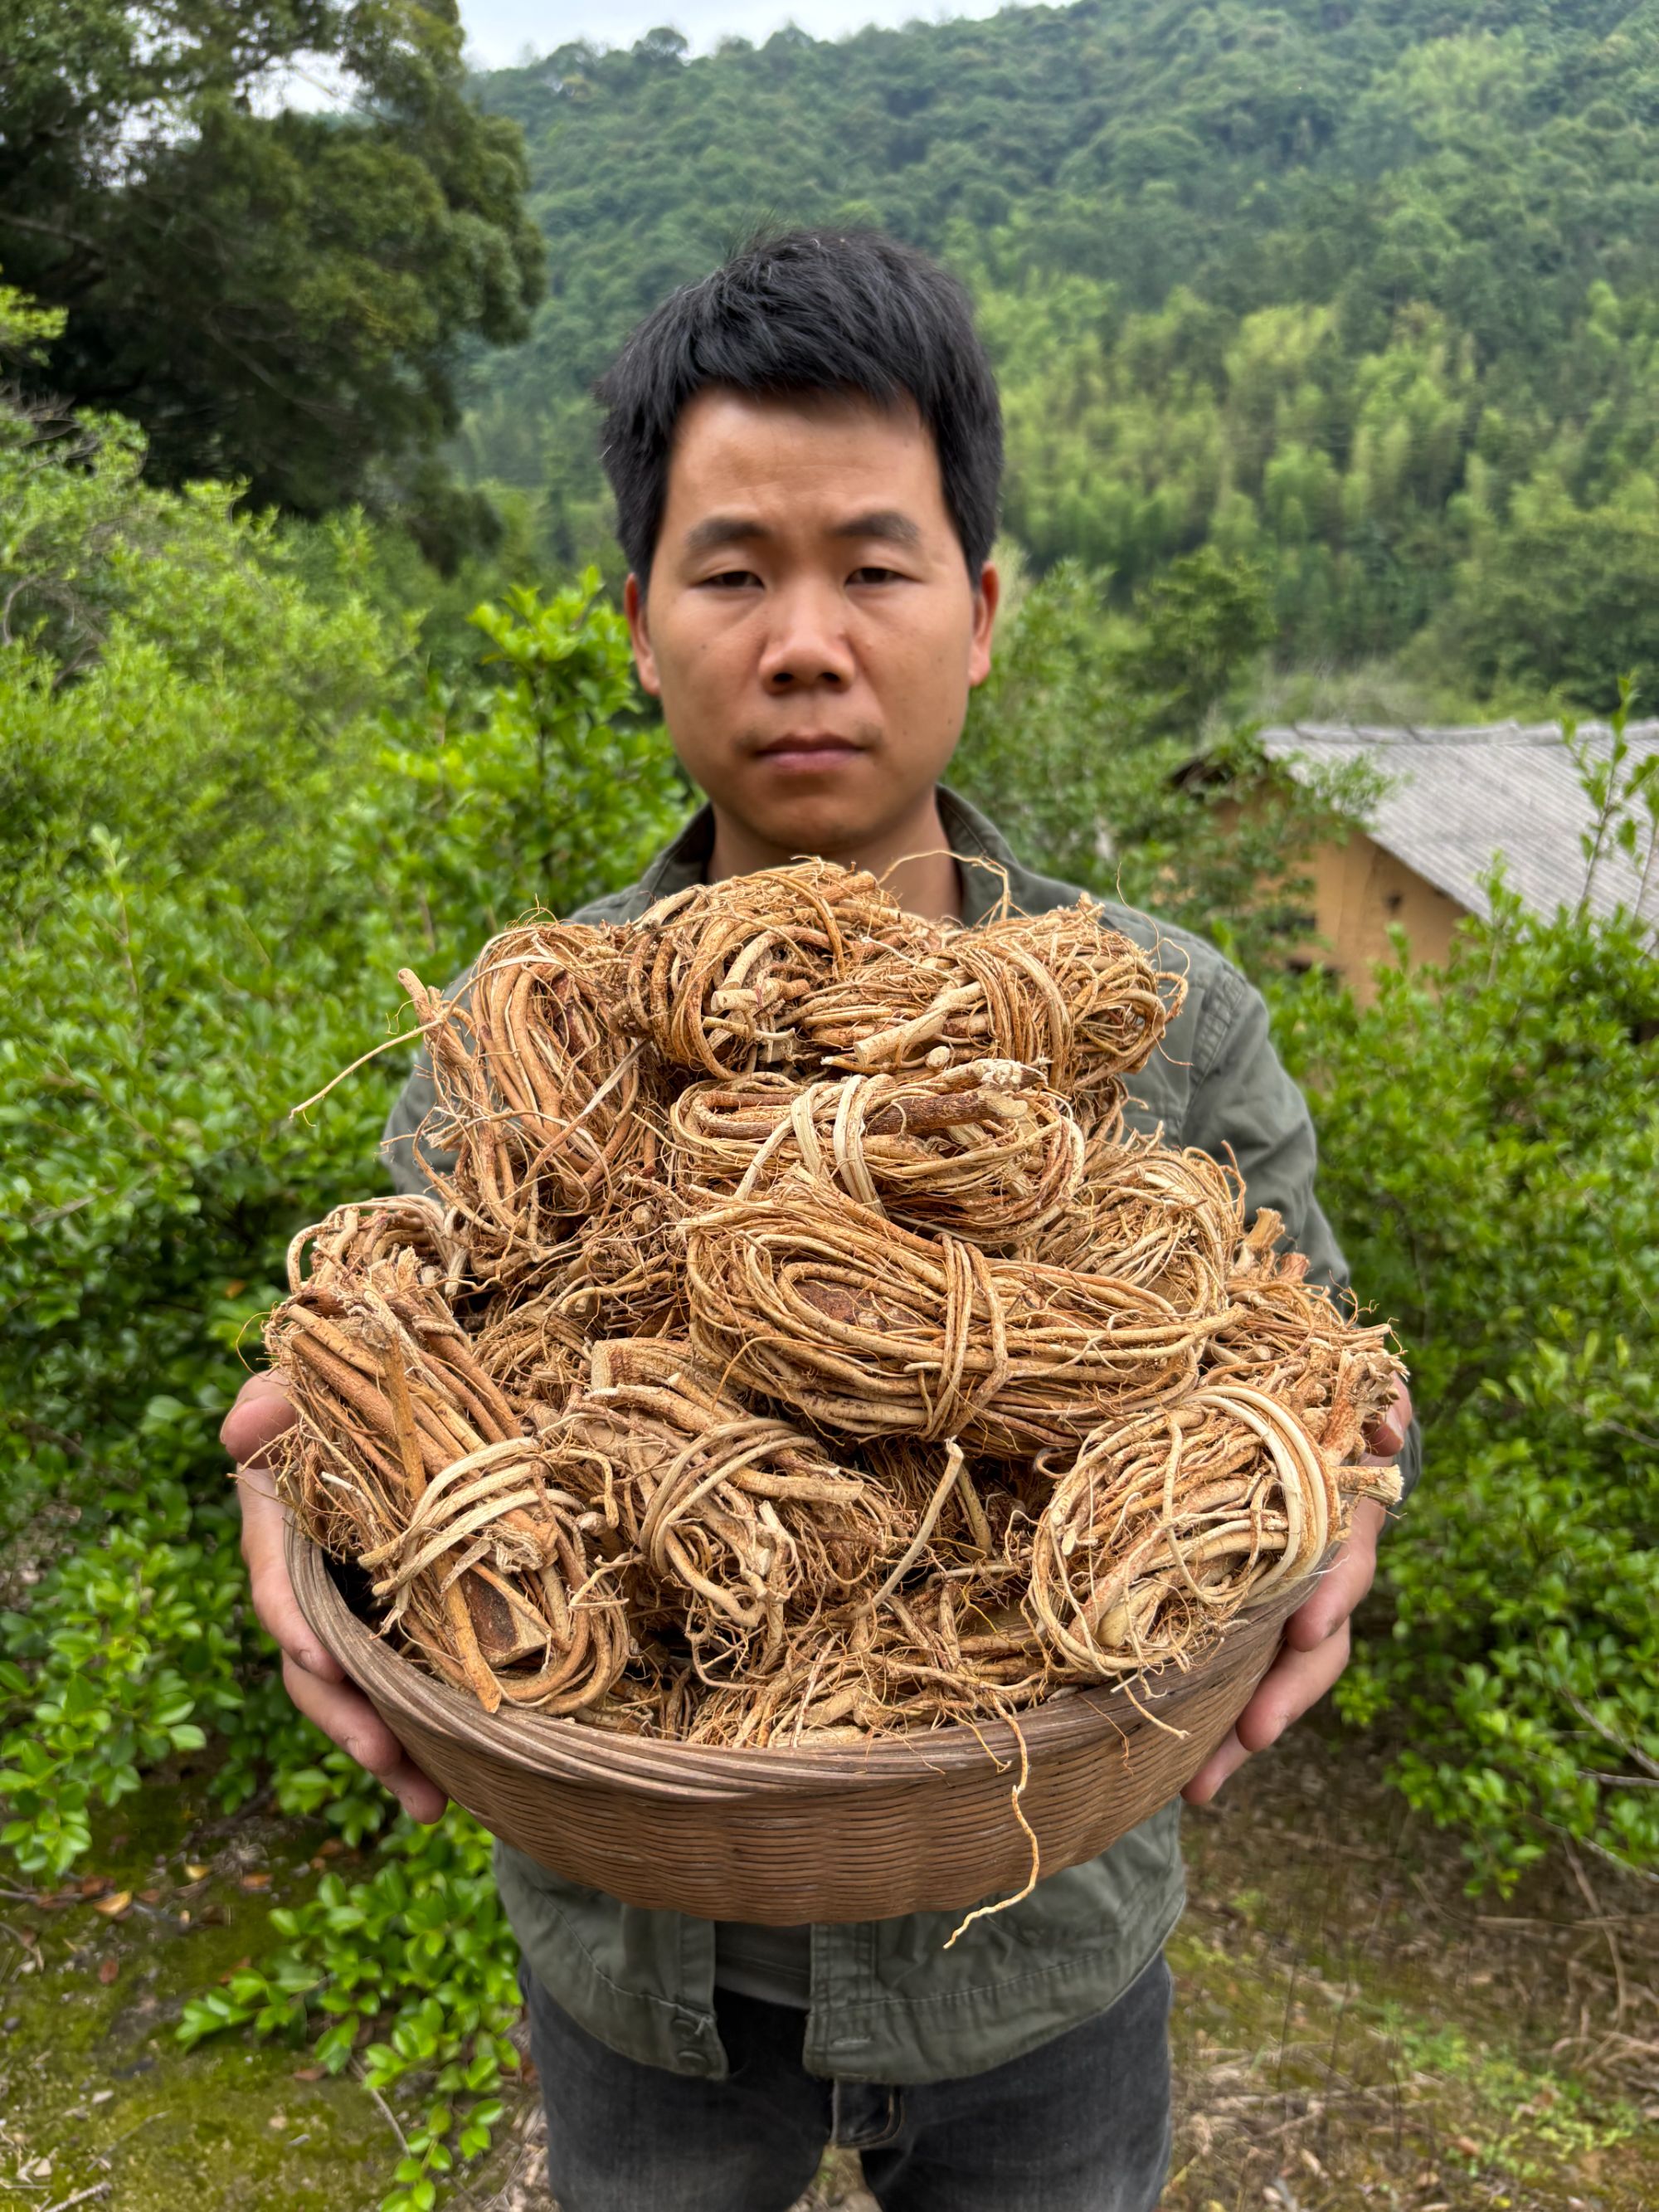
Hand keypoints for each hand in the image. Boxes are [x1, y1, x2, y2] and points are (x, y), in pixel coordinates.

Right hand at [223, 1373, 447, 1823]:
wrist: (403, 1393)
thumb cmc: (343, 1385)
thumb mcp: (304, 1384)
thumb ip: (271, 1404)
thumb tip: (242, 1431)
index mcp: (282, 1527)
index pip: (277, 1580)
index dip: (294, 1622)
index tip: (320, 1659)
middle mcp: (313, 1581)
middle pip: (316, 1662)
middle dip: (347, 1716)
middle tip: (385, 1758)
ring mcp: (358, 1610)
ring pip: (362, 1691)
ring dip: (391, 1750)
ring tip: (429, 1804)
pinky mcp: (405, 1623)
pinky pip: (408, 1683)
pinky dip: (428, 1735)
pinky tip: (459, 1786)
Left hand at [1181, 1377, 1411, 1807]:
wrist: (1311, 1432)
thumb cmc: (1323, 1415)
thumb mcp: (1357, 1405)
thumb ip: (1381, 1410)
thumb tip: (1384, 1430)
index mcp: (1341, 1523)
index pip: (1343, 1565)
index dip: (1329, 1596)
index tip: (1304, 1628)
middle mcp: (1324, 1578)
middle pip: (1316, 1647)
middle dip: (1286, 1693)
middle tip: (1256, 1734)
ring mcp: (1293, 1609)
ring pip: (1280, 1683)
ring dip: (1250, 1731)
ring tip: (1205, 1782)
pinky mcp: (1253, 1627)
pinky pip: (1244, 1689)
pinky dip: (1223, 1738)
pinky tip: (1193, 1787)